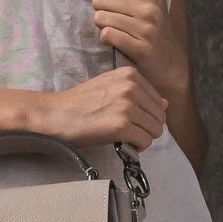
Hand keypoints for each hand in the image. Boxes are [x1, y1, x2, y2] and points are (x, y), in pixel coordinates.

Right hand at [44, 63, 166, 148]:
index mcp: (130, 75)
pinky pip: (145, 141)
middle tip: (128, 130)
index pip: (159, 101)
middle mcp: (131, 87)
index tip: (131, 118)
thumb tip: (165, 103)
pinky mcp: (121, 126)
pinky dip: (137, 147)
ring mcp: (127, 106)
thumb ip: (138, 92)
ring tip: (124, 136)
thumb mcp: (110, 86)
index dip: (147, 114)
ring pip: (155, 130)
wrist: (56, 114)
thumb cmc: (80, 103)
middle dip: (147, 127)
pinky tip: (122, 142)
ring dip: (142, 137)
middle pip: (160, 116)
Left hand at [92, 0, 180, 96]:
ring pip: (101, 17)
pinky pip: (108, 35)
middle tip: (112, 17)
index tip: (113, 2)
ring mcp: (146, 28)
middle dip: (101, 9)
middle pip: (101, 0)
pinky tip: (113, 40)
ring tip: (112, 28)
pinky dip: (106, 38)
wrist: (170, 60)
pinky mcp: (141, 48)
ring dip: (102, 24)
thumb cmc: (156, 23)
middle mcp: (150, 6)